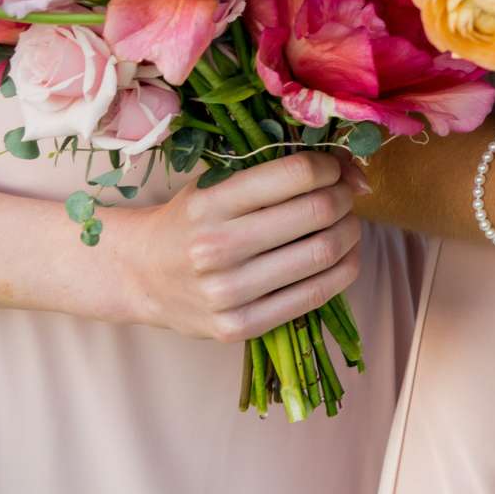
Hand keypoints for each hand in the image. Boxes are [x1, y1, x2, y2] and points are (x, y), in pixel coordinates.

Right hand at [112, 152, 361, 341]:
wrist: (140, 275)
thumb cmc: (190, 220)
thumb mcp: (219, 183)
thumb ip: (278, 170)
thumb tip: (354, 169)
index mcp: (210, 203)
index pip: (296, 174)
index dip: (331, 167)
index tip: (334, 169)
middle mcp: (216, 248)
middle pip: (318, 212)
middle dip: (344, 197)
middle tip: (345, 195)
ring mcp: (227, 292)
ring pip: (323, 253)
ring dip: (351, 231)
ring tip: (346, 223)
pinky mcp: (238, 326)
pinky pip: (315, 295)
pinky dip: (344, 269)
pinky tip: (342, 255)